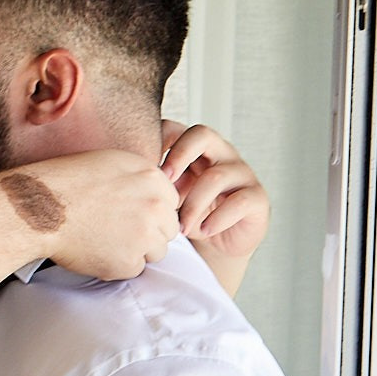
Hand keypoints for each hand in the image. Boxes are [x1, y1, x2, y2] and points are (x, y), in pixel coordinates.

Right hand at [18, 148, 178, 280]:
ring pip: (156, 251)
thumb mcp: (109, 162)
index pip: (170, 203)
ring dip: (135, 250)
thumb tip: (159, 195)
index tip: (126, 212)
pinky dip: (117, 265)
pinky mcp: (129, 261)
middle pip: (168, 229)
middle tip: (114, 229)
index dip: (149, 210)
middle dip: (148, 233)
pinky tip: (94, 250)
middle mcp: (155, 204)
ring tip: (102, 239)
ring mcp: (144, 234)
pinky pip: (134, 269)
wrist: (37, 207)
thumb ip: (140, 178)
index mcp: (151, 177)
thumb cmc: (65, 182)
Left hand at [161, 121, 268, 294]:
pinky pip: (239, 201)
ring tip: (180, 227)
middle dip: (180, 155)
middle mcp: (220, 154)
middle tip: (163, 182)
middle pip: (203, 134)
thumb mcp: (164, 196)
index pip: (177, 128)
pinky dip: (217, 218)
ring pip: (217, 175)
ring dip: (194, 203)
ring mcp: (241, 173)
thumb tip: (119, 176)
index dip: (160, 138)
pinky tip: (202, 231)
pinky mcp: (257, 197)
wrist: (215, 246)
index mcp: (195, 149)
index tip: (144, 162)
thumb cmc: (185, 215)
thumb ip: (150, 182)